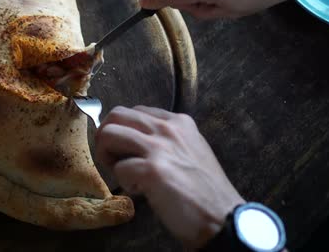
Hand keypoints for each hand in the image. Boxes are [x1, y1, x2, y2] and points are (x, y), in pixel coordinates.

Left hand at [95, 106, 243, 247]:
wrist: (222, 217)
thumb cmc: (204, 189)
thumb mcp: (191, 149)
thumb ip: (167, 139)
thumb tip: (135, 139)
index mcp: (178, 122)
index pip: (134, 111)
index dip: (123, 130)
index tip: (127, 149)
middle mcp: (168, 128)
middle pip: (115, 115)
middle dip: (106, 137)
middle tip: (114, 159)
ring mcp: (159, 147)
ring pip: (108, 134)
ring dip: (107, 156)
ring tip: (123, 173)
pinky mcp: (152, 170)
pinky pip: (118, 169)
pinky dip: (124, 183)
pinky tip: (141, 191)